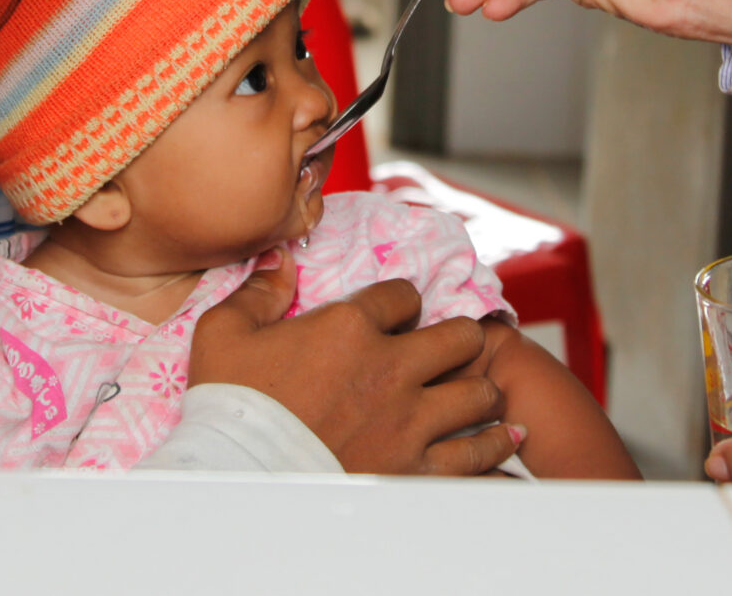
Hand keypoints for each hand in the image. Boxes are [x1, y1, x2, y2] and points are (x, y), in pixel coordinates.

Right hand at [188, 250, 520, 475]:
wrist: (237, 477)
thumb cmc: (230, 404)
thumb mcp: (226, 332)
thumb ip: (260, 290)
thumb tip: (281, 255)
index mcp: (350, 327)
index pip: (403, 295)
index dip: (401, 304)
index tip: (395, 317)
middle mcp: (391, 367)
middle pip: (459, 337)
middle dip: (456, 338)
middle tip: (446, 350)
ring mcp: (410, 420)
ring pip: (478, 392)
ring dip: (477, 388)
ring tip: (471, 392)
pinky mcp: (417, 468)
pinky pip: (476, 453)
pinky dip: (494, 443)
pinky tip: (505, 437)